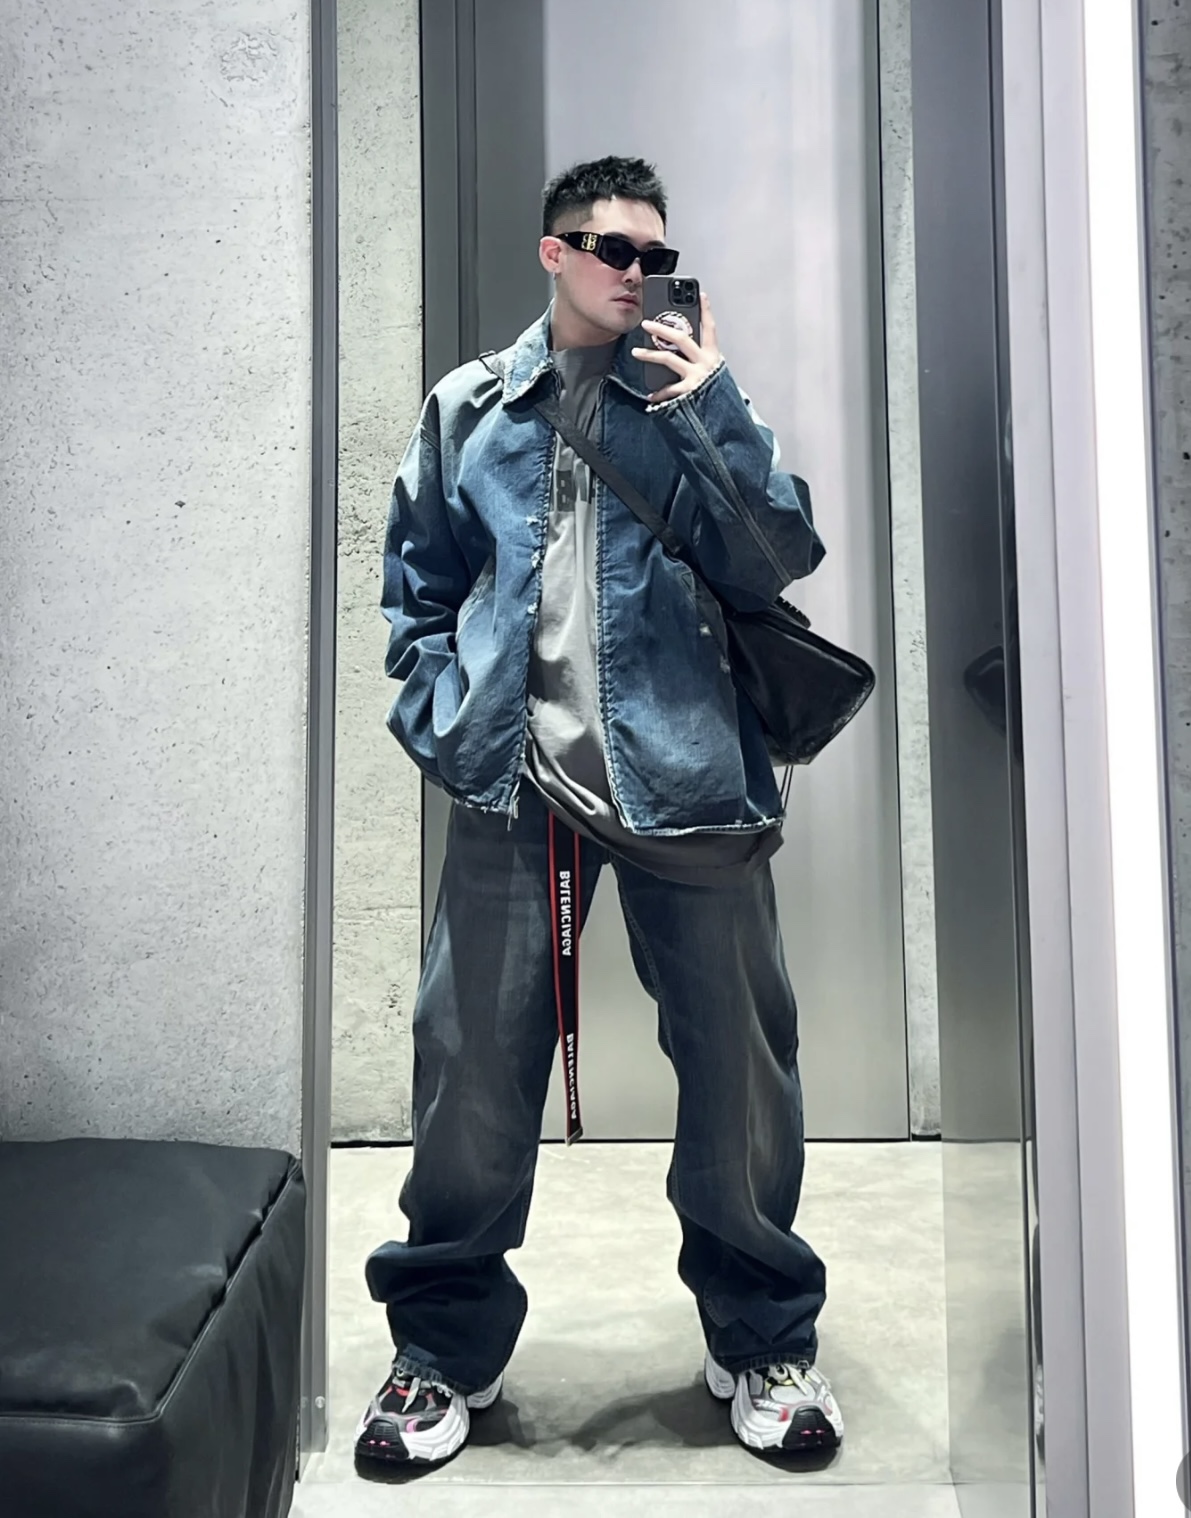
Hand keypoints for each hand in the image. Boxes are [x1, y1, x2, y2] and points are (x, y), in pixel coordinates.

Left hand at [631, 291, 722, 405]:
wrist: (724, 418)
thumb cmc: (714, 393)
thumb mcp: (712, 372)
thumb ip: (698, 359)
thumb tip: (676, 348)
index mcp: (712, 355)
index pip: (710, 328)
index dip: (706, 310)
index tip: (701, 294)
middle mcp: (705, 362)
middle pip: (681, 338)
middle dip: (661, 328)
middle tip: (646, 323)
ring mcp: (697, 377)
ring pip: (668, 359)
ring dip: (649, 354)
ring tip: (636, 352)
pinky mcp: (689, 392)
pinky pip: (669, 389)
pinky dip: (658, 393)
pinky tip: (650, 395)